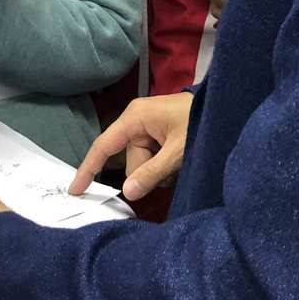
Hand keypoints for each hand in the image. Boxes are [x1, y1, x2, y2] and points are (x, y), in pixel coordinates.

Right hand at [70, 92, 192, 201]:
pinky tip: (178, 159)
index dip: (88, 169)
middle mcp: (135, 120)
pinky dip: (162, 166)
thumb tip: (127, 192)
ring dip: (158, 171)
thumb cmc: (198, 122)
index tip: (74, 191)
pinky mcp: (155, 134)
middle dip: (146, 173)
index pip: (103, 146)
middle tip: (173, 167)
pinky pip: (150, 159)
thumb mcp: (178, 151)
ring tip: (180, 160)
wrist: (224, 107)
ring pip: (140, 163)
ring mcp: (145, 127)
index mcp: (134, 118)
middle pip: (128, 161)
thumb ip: (152, 172)